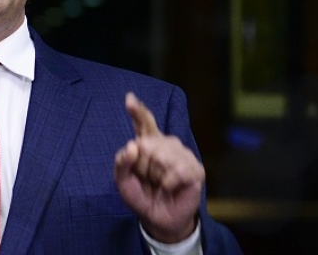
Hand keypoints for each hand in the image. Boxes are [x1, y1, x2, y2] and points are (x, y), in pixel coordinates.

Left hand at [113, 92, 203, 242]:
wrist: (159, 219)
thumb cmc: (141, 196)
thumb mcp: (123, 181)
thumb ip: (121, 163)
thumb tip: (133, 145)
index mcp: (148, 143)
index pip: (143, 123)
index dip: (138, 111)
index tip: (129, 99)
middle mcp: (166, 144)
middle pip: (146, 144)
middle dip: (141, 166)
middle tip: (147, 179)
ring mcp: (183, 154)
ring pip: (161, 157)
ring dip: (155, 176)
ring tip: (159, 184)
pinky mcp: (195, 168)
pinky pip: (176, 171)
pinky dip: (168, 184)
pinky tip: (170, 188)